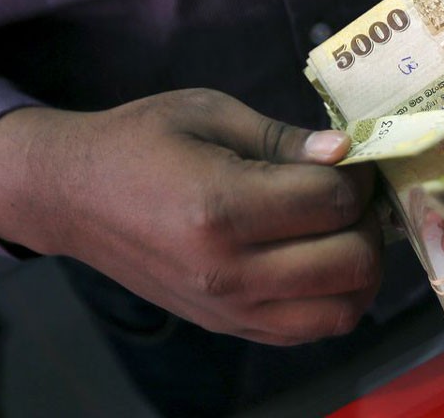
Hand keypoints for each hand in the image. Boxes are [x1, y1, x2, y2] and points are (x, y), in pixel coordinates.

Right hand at [0, 89, 380, 344]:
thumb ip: (284, 138)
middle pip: (351, 261)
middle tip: (353, 195)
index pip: (332, 201)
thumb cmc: (142, 142)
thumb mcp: (211, 114)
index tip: (350, 159)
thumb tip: (345, 152)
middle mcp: (229, 271)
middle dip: (368, 221)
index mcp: (221, 207)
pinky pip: (311, 330)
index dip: (358, 175)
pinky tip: (322, 262)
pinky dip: (335, 299)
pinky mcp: (228, 326)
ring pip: (343, 309)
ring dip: (363, 268)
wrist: (75, 197)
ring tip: (346, 231)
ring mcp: (229, 308)